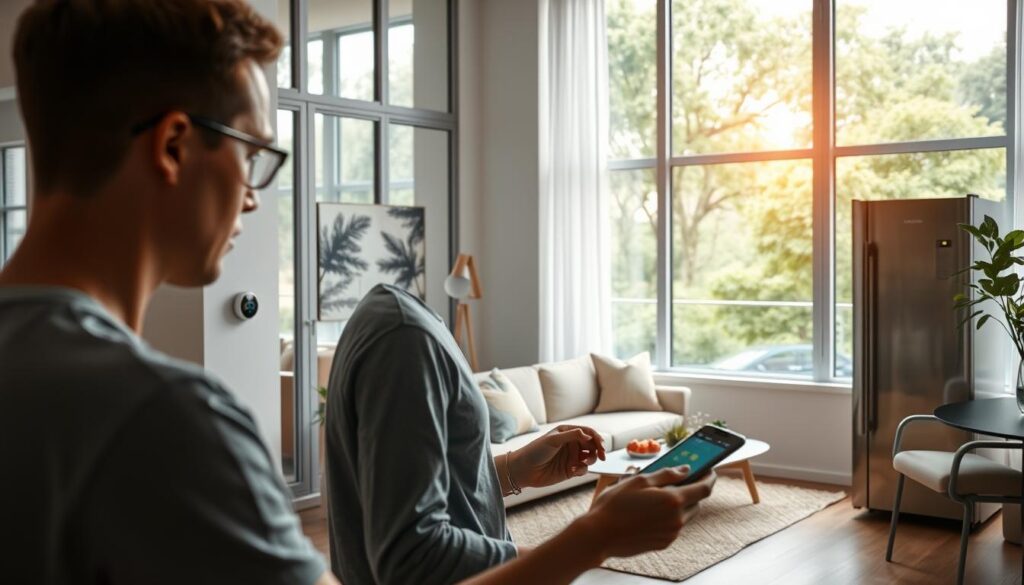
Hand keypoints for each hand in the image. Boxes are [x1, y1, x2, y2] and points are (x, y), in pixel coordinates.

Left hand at [510, 425, 605, 488]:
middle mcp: (571, 444)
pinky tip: (574, 471)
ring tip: (584, 462)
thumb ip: (572, 436)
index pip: (588, 433)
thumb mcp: (553, 440)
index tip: (601, 446)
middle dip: (599, 449)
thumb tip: (589, 436)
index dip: (597, 438)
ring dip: (592, 459)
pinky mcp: (571, 470)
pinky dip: (582, 470)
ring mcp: (572, 457)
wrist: (524, 470)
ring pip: (591, 457)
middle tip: (602, 455)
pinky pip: (584, 469)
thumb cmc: (536, 451)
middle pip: (592, 445)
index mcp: (567, 432)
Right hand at [577, 466, 715, 559]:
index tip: (710, 469)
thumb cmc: (616, 504)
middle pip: (697, 502)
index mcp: (673, 500)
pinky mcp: (664, 543)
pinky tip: (653, 511)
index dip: (710, 477)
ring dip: (682, 504)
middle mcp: (677, 519)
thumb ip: (666, 474)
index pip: (704, 488)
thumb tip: (686, 470)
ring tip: (662, 495)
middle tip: (682, 480)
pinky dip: (671, 516)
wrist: (599, 535)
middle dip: (693, 490)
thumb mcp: (639, 480)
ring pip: (687, 515)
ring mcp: (671, 533)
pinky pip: (675, 527)